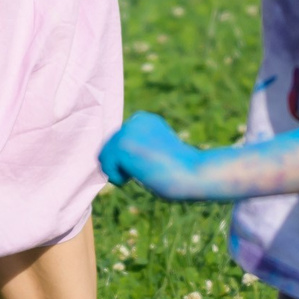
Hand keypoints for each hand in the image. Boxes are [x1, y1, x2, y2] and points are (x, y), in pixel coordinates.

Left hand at [98, 111, 220, 199]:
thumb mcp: (157, 151)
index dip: (126, 160)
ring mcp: (128, 130)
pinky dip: (117, 178)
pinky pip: (106, 166)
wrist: (194, 173)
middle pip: (108, 147)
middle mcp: (134, 120)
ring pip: (104, 156)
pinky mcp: (122, 145)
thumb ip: (139, 148)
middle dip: (119, 164)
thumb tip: (114, 158)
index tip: (146, 166)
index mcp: (144, 120)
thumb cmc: (180, 170)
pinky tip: (133, 178)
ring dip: (117, 171)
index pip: (119, 141)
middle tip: (141, 173)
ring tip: (137, 176)